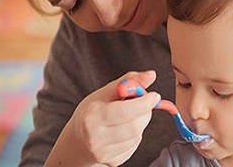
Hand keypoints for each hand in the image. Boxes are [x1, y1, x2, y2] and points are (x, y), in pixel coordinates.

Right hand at [45, 70, 160, 166]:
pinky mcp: (113, 161)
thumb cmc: (93, 111)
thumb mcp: (106, 92)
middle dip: (145, 112)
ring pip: (137, 136)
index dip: (144, 103)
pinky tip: (124, 130)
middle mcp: (96, 137)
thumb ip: (129, 81)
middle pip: (135, 126)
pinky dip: (135, 135)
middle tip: (143, 104)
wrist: (78, 139)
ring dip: (140, 123)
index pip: (125, 112)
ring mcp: (104, 152)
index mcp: (93, 116)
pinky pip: (134, 146)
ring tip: (128, 117)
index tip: (154, 95)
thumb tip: (151, 75)